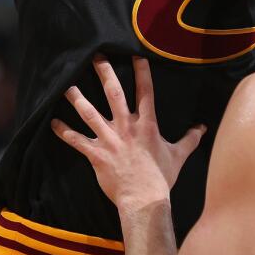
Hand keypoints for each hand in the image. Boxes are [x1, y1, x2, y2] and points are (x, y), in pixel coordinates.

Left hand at [52, 56, 205, 211]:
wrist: (144, 199)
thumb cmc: (161, 177)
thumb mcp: (179, 155)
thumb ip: (190, 139)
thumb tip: (202, 128)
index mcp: (146, 124)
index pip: (145, 92)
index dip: (141, 72)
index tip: (135, 55)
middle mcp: (126, 127)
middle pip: (114, 94)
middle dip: (104, 74)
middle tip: (95, 57)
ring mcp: (110, 140)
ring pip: (90, 113)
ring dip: (77, 99)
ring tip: (66, 86)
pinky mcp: (97, 154)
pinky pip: (77, 141)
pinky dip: (64, 132)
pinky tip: (52, 123)